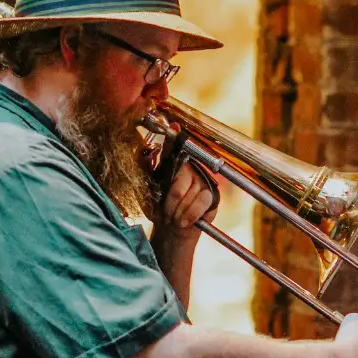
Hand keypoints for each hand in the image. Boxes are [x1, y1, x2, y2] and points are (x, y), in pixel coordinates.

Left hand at [141, 123, 217, 241]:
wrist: (172, 230)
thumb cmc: (159, 209)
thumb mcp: (147, 192)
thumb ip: (146, 172)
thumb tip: (146, 154)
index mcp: (172, 164)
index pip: (173, 147)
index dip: (174, 136)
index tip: (174, 127)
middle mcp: (189, 167)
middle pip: (180, 179)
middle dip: (171, 201)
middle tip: (166, 212)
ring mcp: (202, 179)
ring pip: (190, 192)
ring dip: (179, 211)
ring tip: (174, 218)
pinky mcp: (212, 193)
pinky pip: (202, 200)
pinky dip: (191, 213)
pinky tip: (185, 221)